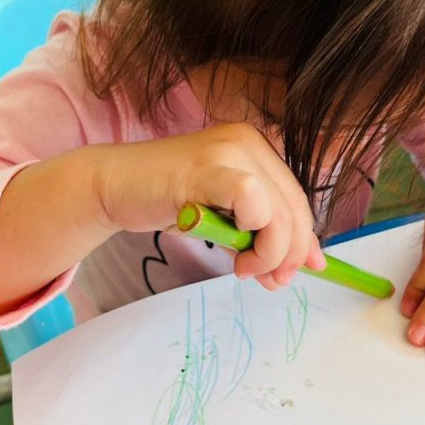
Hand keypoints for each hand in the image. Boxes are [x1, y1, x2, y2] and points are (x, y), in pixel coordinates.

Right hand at [93, 123, 325, 289]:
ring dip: (270, 253)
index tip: (293, 272)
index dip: (302, 240)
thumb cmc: (168, 201)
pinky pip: (250, 199)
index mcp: (258, 148)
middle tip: (269, 281)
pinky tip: (232, 251)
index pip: (297, 199)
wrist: (113, 186)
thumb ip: (264, 233)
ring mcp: (229, 150)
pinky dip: (252, 233)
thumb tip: (311, 261)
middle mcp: (249, 142)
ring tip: (244, 269)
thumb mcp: (227, 218)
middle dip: (288, 254)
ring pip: (278, 211)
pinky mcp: (206, 168)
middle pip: (294, 207)